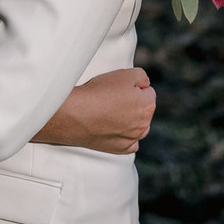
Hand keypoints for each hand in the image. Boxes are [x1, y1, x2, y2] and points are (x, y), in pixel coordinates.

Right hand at [33, 67, 153, 154]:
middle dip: (133, 104)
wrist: (75, 114)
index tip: (119, 87)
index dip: (133, 87)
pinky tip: (113, 129)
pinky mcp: (120, 149)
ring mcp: (132, 139)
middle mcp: (144, 125)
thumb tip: (145, 83)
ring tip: (109, 112)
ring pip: (137, 127)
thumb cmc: (98, 93)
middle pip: (143, 110)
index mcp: (148, 105)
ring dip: (129, 120)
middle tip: (113, 98)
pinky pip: (129, 143)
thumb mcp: (123, 73)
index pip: (147, 92)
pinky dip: (124, 137)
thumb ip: (141, 76)